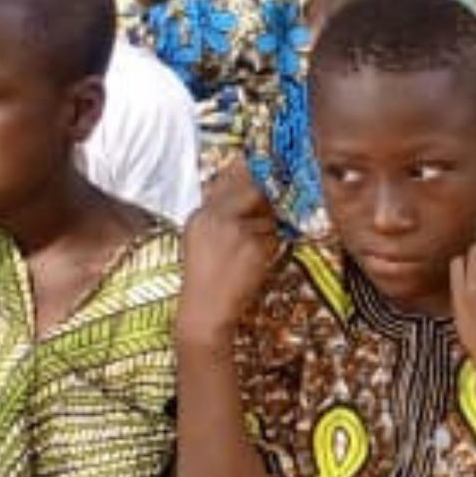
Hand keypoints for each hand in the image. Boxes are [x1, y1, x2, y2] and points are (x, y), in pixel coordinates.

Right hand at [176, 163, 287, 341]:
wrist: (205, 311)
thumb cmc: (203, 280)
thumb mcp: (200, 242)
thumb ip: (219, 218)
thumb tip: (251, 196)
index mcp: (199, 215)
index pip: (227, 180)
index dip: (247, 171)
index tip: (260, 165)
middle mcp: (215, 217)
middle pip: (251, 189)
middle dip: (266, 193)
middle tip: (276, 197)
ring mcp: (235, 230)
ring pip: (266, 216)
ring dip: (269, 228)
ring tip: (252, 251)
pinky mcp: (253, 246)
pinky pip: (273, 237)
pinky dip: (271, 247)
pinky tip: (257, 263)